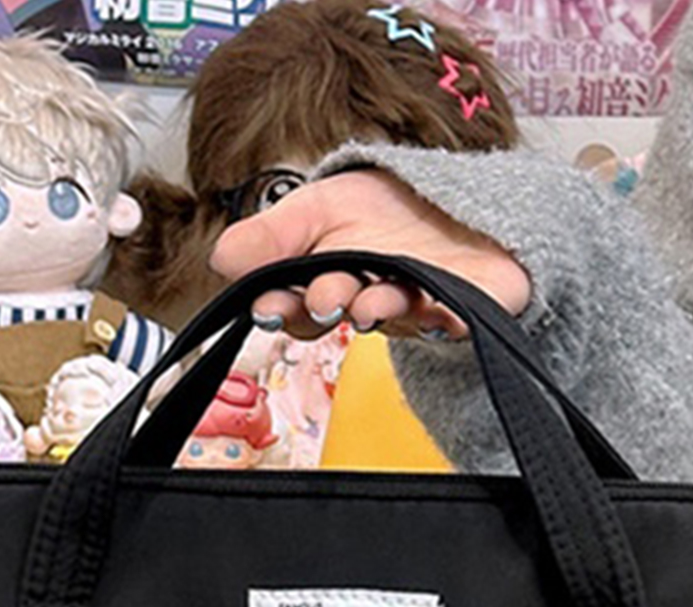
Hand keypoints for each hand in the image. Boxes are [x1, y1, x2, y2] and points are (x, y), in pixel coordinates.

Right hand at [209, 169, 530, 339]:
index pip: (296, 305)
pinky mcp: (471, 304)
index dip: (281, 308)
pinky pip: (460, 317)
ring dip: (378, 310)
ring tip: (367, 301)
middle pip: (343, 311)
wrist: (459, 203)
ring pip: (396, 315)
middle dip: (328, 304)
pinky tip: (437, 312)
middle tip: (321, 298)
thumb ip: (273, 235)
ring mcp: (420, 305)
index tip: (265, 307)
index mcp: (330, 284)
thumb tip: (221, 258)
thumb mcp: (319, 208)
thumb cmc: (388, 212)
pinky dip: (448, 316)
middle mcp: (371, 301)